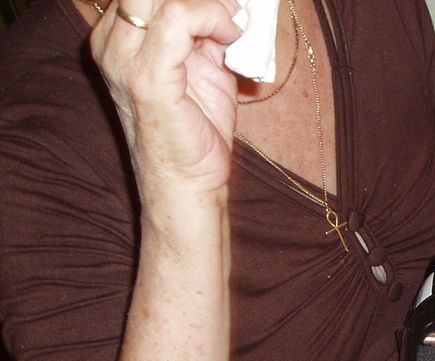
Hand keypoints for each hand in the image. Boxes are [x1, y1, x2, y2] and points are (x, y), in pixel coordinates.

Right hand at [90, 0, 242, 192]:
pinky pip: (177, 20)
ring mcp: (123, 60)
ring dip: (208, 4)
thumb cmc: (197, 129)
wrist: (189, 180)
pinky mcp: (146, 78)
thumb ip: (207, 33)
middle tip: (229, 10)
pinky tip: (231, 37)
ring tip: (233, 26)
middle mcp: (112, 44)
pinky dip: (212, 19)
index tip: (224, 8)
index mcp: (119, 37)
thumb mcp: (204, 66)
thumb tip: (230, 5)